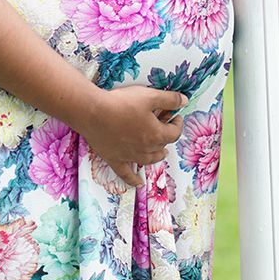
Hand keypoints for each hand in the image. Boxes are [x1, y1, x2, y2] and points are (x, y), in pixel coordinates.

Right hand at [71, 86, 187, 188]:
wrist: (93, 113)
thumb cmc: (121, 103)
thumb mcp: (149, 96)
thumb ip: (169, 99)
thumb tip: (185, 101)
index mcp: (157, 135)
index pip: (175, 132)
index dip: (178, 123)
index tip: (176, 116)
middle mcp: (146, 150)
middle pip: (162, 146)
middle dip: (166, 136)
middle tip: (163, 126)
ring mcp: (130, 157)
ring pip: (149, 160)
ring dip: (157, 156)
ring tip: (161, 152)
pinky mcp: (115, 160)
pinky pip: (127, 174)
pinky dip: (133, 180)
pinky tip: (138, 183)